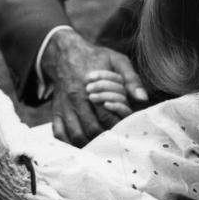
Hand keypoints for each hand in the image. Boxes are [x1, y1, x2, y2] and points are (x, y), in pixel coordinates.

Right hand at [41, 27, 146, 146]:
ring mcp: (64, 108)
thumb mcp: (117, 61)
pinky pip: (58, 133)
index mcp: (92, 89)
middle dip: (105, 137)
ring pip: (75, 135)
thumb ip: (131, 79)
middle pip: (92, 129)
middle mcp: (76, 100)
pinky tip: (81, 143)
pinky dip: (69, 142)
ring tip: (101, 145)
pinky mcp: (56, 112)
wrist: (65, 54)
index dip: (117, 127)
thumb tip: (142, 98)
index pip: (107, 117)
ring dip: (89, 144)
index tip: (126, 130)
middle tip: (116, 140)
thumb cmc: (95, 58)